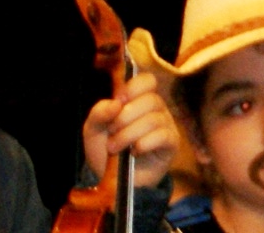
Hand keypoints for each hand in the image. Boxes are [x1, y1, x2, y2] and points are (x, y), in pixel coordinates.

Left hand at [80, 70, 177, 190]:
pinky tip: (134, 152)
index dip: (132, 89)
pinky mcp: (171, 144)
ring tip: (116, 148)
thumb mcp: (93, 130)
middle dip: (125, 118)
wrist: (111, 182)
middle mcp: (156, 110)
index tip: (118, 103)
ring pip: (153, 119)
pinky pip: (162, 136)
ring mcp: (166, 126)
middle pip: (150, 100)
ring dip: (128, 135)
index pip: (147, 81)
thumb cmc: (105, 151)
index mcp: (139, 101)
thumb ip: (99, 112)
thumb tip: (115, 104)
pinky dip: (143, 144)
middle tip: (112, 133)